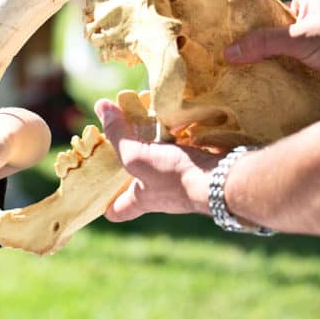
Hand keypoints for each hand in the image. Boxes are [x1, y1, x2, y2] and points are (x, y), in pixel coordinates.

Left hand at [94, 99, 219, 221]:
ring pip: (159, 165)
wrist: (222, 179)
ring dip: (152, 146)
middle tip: (119, 142)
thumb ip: (118, 134)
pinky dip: (175, 138)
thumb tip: (100, 106)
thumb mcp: (136, 156)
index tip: (97, 189)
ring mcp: (180, 183)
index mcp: (140, 200)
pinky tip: (170, 120)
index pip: (115, 211)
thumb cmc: (173, 177)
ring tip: (142, 121)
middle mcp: (159, 196)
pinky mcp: (198, 169)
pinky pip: (181, 153)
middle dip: (128, 164)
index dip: (105, 203)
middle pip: (137, 184)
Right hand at [224, 0, 319, 73]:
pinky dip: (279, 50)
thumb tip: (230, 52)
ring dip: (268, 33)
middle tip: (235, 19)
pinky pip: (294, 44)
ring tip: (245, 44)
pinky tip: (266, 62)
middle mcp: (318, 5)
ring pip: (288, 24)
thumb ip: (265, 43)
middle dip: (258, 8)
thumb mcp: (301, 39)